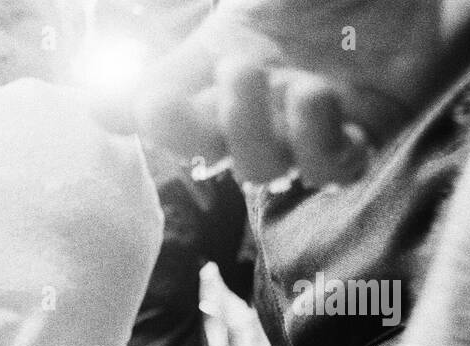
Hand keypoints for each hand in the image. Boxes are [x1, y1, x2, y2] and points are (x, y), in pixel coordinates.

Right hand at [134, 0, 469, 185]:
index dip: (147, 119)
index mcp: (222, 56)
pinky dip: (321, 144)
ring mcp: (312, 119)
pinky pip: (332, 169)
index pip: (167, 110)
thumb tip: (101, 101)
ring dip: (266, 135)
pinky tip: (325, 99)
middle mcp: (261, 96)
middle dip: (215, 123)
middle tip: (240, 69)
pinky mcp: (368, 131)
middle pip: (211, 150)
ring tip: (299, 85)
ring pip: (265, 169)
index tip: (146, 104)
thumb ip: (186, 53)